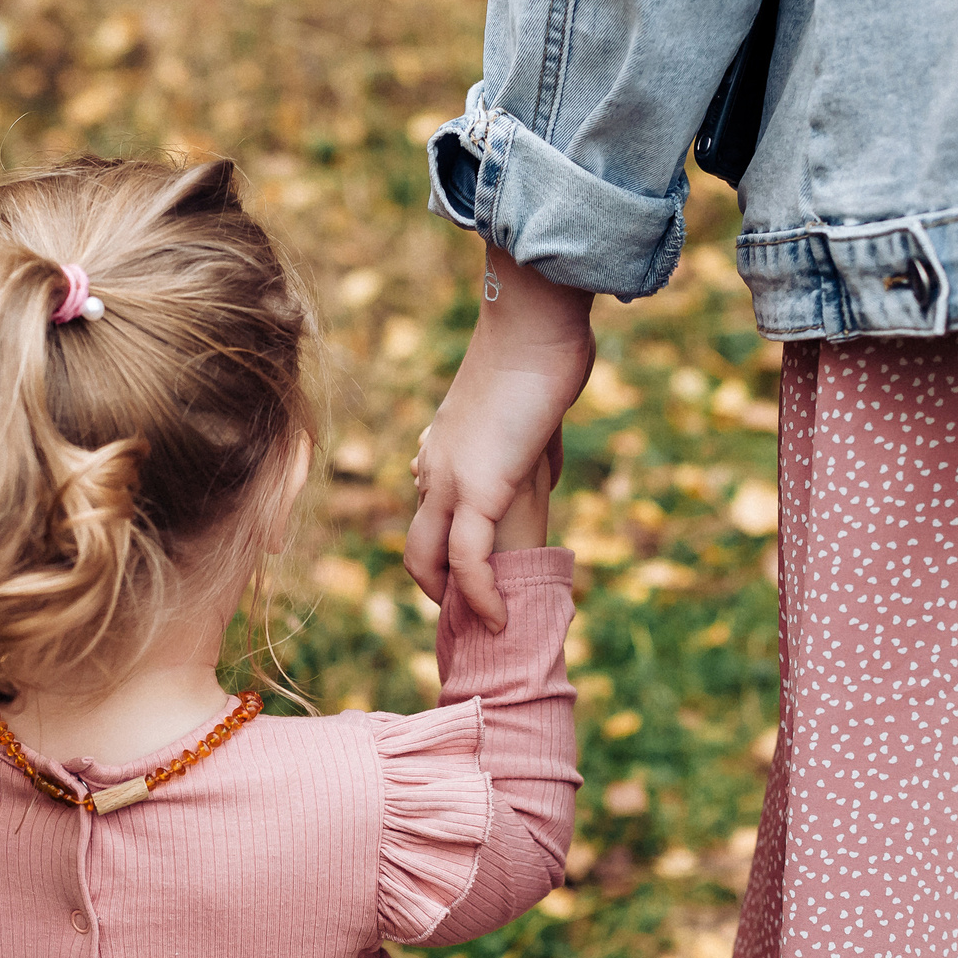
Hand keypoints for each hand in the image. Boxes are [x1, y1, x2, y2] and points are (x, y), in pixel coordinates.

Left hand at [407, 251, 594, 628]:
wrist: (536, 327)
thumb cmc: (540, 353)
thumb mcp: (525, 411)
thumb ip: (526, 445)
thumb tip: (541, 466)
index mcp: (441, 451)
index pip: (429, 516)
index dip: (445, 556)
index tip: (472, 581)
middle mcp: (433, 470)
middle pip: (416, 547)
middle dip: (438, 590)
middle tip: (473, 616)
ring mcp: (448, 481)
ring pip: (427, 561)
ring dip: (456, 603)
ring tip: (487, 629)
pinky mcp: (476, 489)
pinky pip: (466, 560)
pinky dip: (480, 596)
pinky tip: (499, 619)